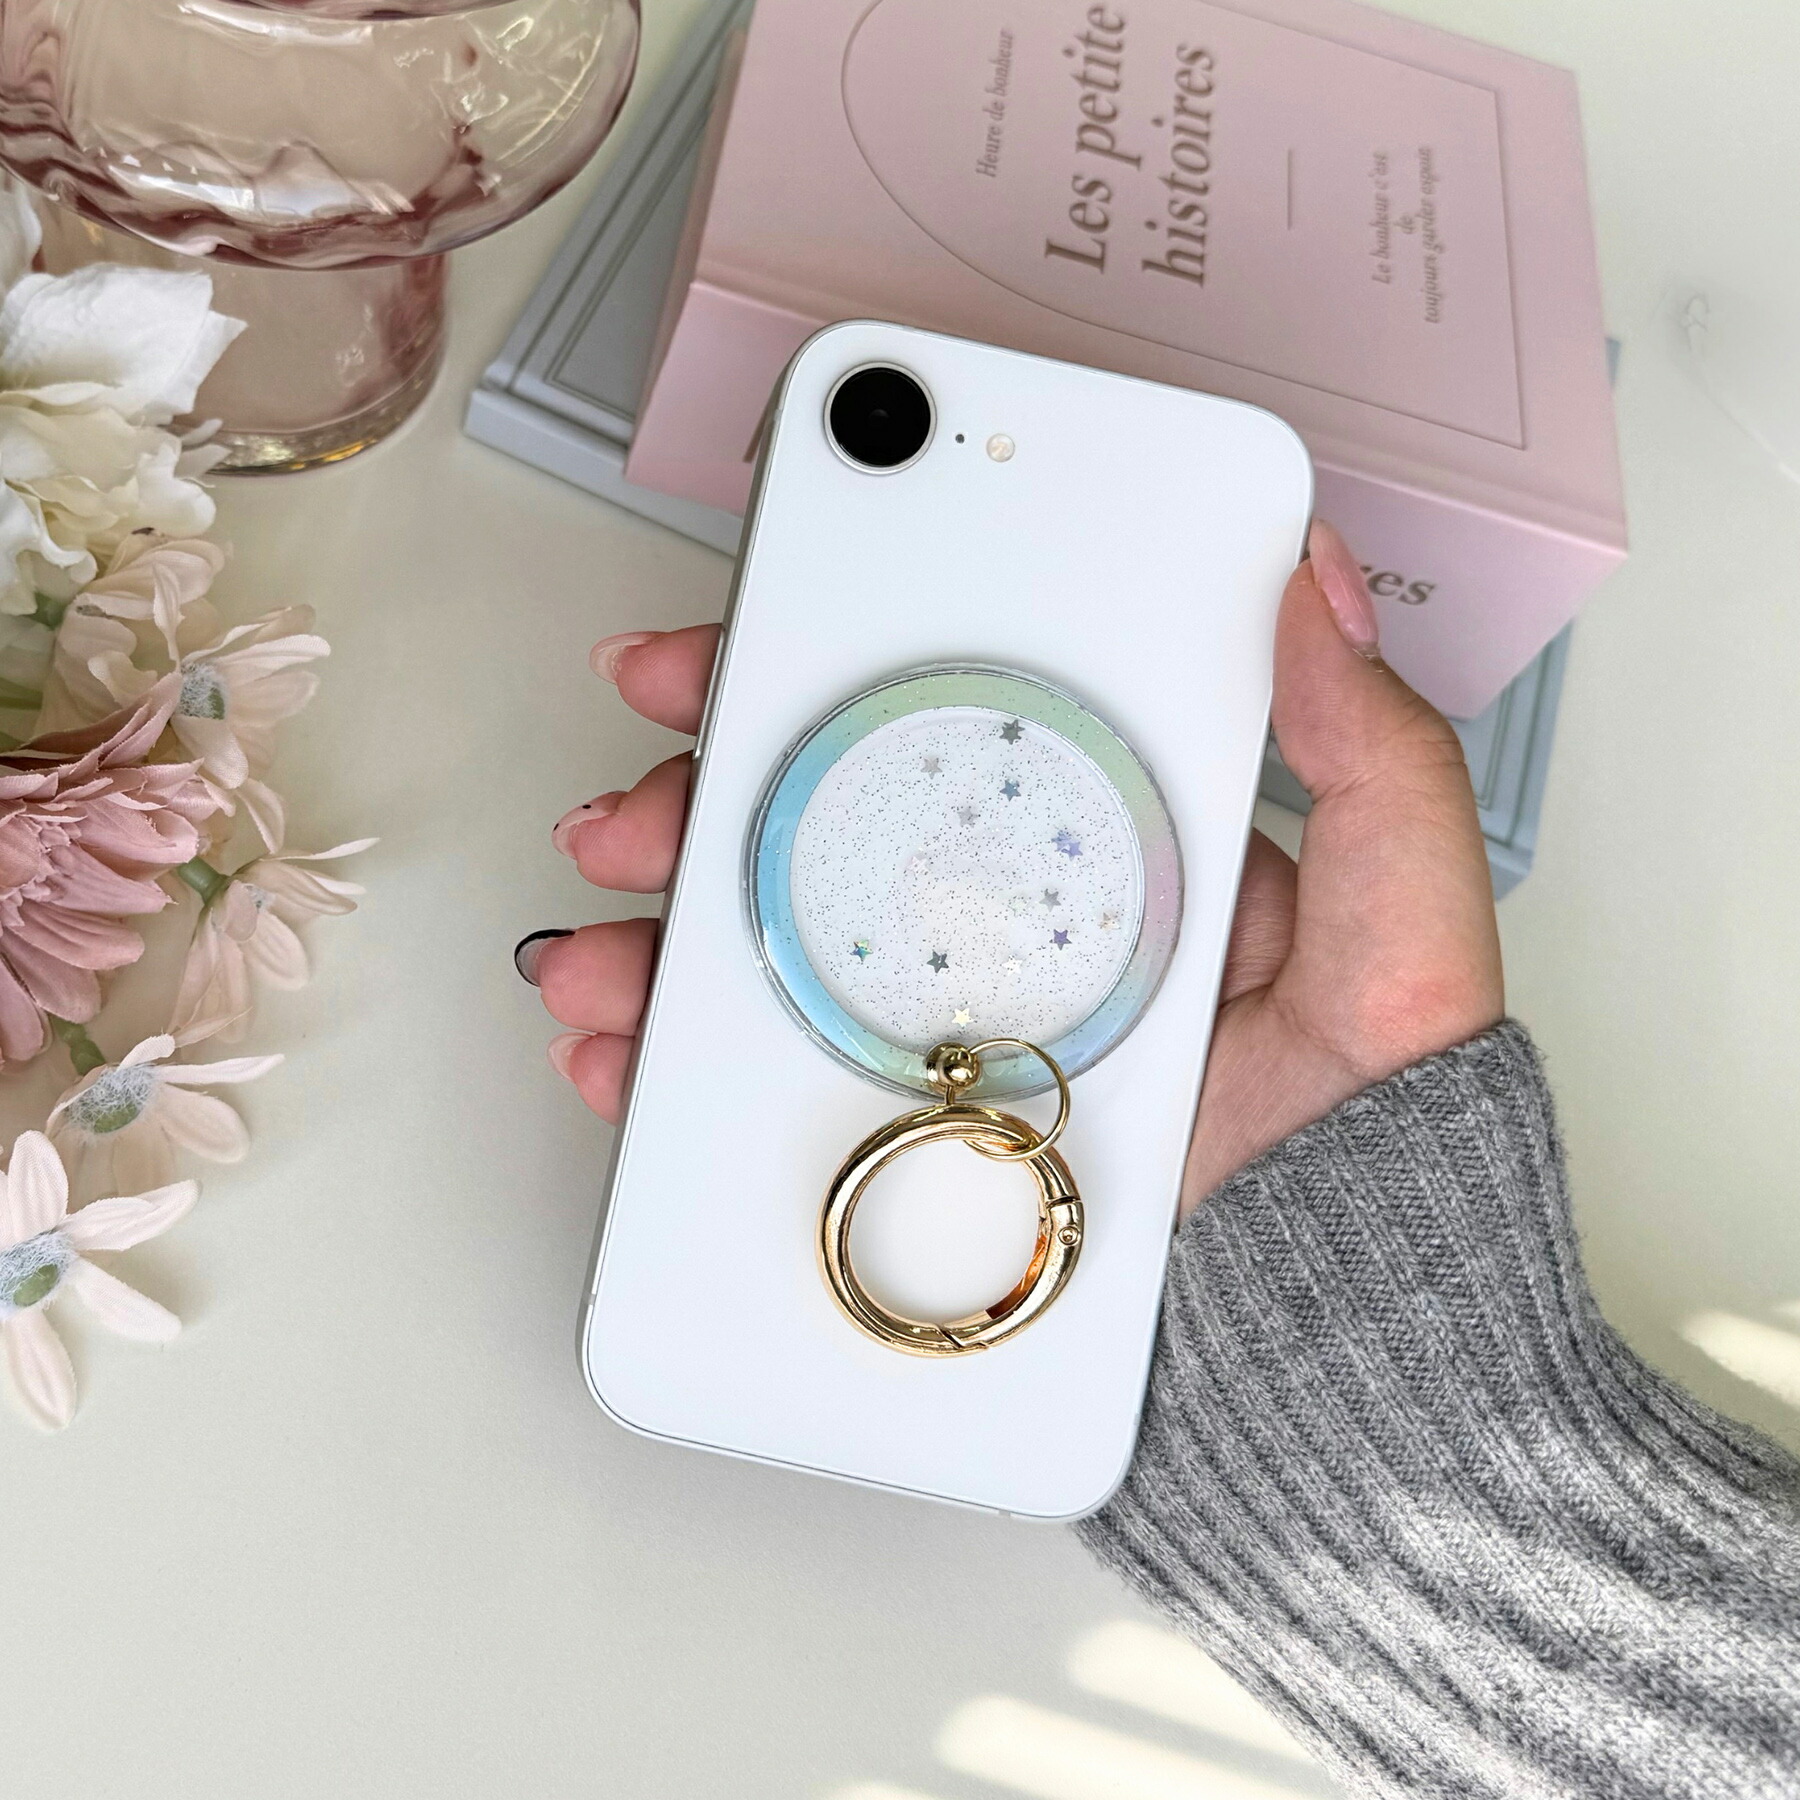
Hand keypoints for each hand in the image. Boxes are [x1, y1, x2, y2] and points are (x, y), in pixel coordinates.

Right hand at [520, 523, 1503, 1215]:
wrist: (1338, 1325)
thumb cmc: (1385, 1119)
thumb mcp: (1405, 906)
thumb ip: (1368, 746)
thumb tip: (1314, 580)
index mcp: (1108, 849)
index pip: (942, 727)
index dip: (822, 674)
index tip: (727, 648)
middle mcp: (1014, 930)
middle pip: (821, 834)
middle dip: (695, 806)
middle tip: (631, 810)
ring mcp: (956, 1037)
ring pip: (772, 958)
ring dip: (659, 940)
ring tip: (598, 950)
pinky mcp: (922, 1136)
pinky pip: (775, 1086)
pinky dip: (682, 1066)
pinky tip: (630, 1053)